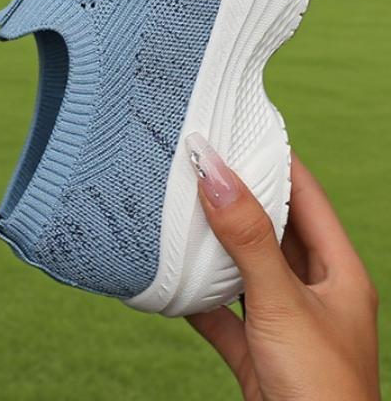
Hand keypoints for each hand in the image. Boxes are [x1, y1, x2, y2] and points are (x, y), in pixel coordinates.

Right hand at [185, 141, 379, 400]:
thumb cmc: (320, 387)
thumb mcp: (283, 301)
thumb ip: (247, 237)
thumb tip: (214, 171)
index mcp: (339, 272)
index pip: (306, 197)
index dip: (274, 161)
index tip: (236, 131)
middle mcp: (313, 292)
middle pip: (271, 229)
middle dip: (236, 197)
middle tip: (196, 164)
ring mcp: (283, 322)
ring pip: (243, 268)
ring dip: (212, 245)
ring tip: (176, 208)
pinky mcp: (256, 352)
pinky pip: (220, 311)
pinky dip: (194, 295)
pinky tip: (167, 276)